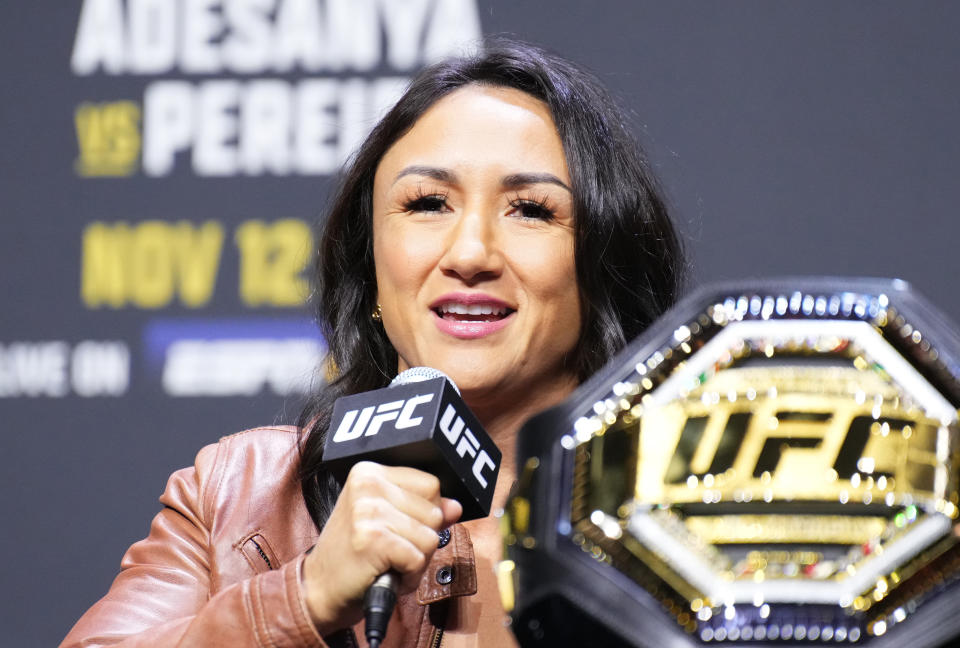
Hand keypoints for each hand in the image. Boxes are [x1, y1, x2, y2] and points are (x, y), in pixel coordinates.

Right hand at [300, 462, 461, 633]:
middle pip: (434, 511)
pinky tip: (387, 572)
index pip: (431, 484)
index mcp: (370, 471)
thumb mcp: (389, 521)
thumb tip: (455, 507)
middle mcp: (368, 485)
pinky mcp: (373, 540)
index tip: (400, 526)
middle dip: (422, 539)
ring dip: (416, 559)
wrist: (319, 587)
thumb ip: (423, 509)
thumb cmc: (355, 554)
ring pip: (430, 537)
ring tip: (388, 561)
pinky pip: (418, 559)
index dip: (427, 512)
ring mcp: (369, 511)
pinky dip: (409, 575)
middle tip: (391, 549)